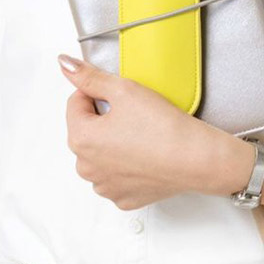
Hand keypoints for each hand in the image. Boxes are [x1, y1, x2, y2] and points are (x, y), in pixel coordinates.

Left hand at [57, 54, 254, 208]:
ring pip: (100, 156)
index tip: (120, 96)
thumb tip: (66, 65)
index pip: (76, 103)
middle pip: (86, 131)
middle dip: (104, 120)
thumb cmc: (163, 127)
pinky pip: (117, 176)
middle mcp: (86, 167)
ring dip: (113, 144)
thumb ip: (89, 76)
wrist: (196, 159)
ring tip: (140, 135)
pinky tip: (145, 155)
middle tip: (134, 114)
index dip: (98, 93)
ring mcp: (105, 186)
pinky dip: (126, 166)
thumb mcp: (124, 89)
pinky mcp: (124, 198)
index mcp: (80, 139)